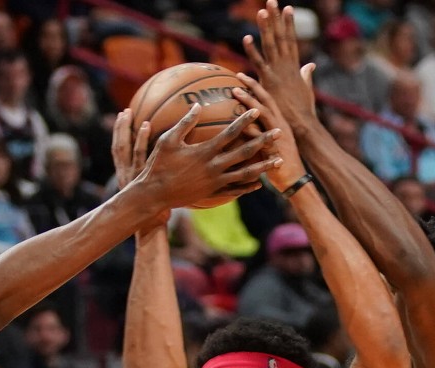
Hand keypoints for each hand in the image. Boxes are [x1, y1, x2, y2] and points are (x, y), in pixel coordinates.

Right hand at [112, 109, 167, 226]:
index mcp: (125, 176)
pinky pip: (140, 154)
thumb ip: (154, 176)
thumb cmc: (154, 209)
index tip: (122, 119)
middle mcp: (127, 174)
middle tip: (124, 111)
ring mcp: (134, 175)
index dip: (119, 136)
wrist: (150, 224)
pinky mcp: (143, 177)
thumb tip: (168, 164)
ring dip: (130, 132)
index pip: (119, 152)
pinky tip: (147, 127)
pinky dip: (141, 140)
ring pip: (129, 149)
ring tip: (134, 116)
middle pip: (120, 147)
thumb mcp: (150, 191)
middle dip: (120, 130)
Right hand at [134, 104, 279, 210]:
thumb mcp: (168, 140)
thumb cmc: (158, 165)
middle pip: (245, 153)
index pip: (230, 133)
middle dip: (264, 141)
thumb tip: (198, 105)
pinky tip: (259, 183)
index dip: (245, 121)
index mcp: (205, 152)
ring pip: (245, 174)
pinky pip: (235, 190)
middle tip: (279, 132)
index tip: (257, 111)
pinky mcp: (212, 193)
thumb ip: (185, 123)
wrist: (154, 195)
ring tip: (279, 160)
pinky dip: (248, 186)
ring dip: (264, 166)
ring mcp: (215, 182)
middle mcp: (214, 167)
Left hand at [231, 76, 306, 187]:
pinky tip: (239, 123)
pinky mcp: (274, 151)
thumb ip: (263, 129)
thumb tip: (249, 122)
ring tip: (236, 92)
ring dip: (250, 102)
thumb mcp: (274, 141)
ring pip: (264, 115)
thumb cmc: (282, 160)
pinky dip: (251, 130)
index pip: (268, 99)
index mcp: (280, 122)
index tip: (241, 76)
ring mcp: (278, 137)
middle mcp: (280, 125)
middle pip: (266, 101)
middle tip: (237, 77)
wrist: (294, 178)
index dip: (256, 86)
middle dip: (253, 87)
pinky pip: (262, 138)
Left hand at [244, 2, 319, 131]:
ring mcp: (278, 73)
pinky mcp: (269, 82)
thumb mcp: (305, 89)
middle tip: (272, 1)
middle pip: (281, 37)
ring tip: (262, 11)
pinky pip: (258, 64)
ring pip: (271, 46)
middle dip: (277, 18)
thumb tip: (310, 66)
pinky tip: (246, 38)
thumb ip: (305, 75)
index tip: (287, 8)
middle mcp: (287, 66)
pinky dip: (252, 51)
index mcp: (293, 67)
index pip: (290, 40)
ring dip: (267, 28)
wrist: (302, 126)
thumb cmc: (302, 111)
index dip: (288, 24)